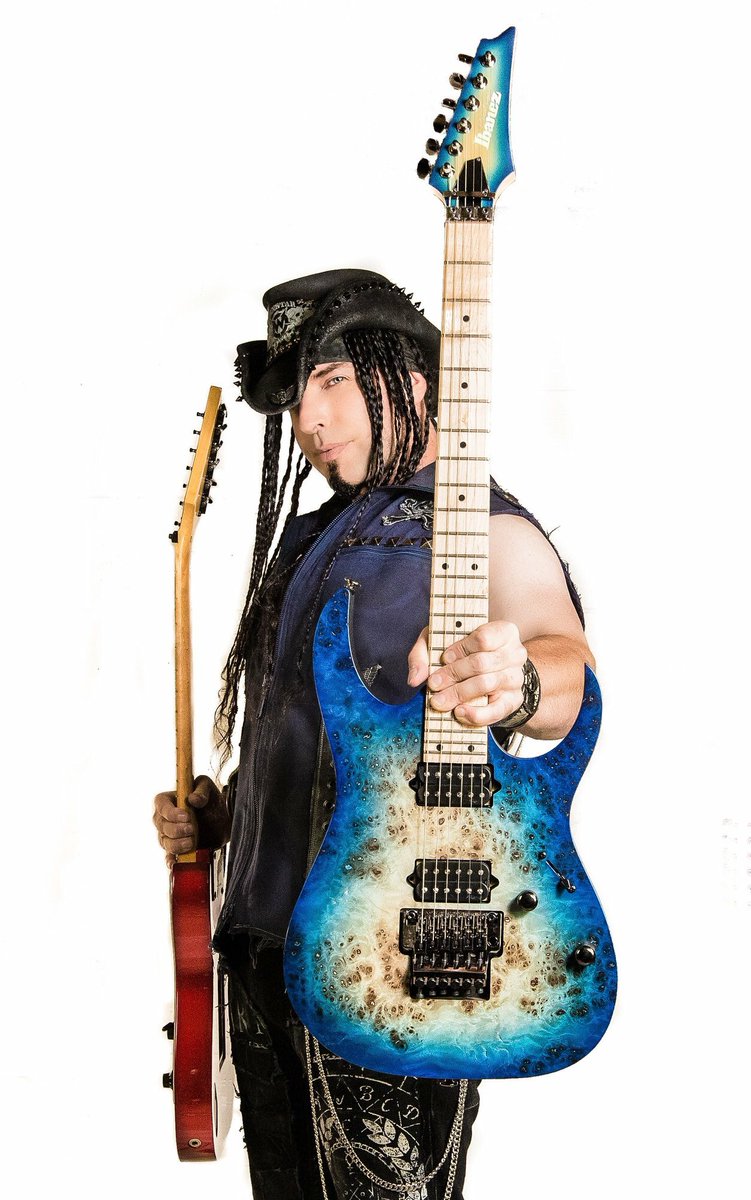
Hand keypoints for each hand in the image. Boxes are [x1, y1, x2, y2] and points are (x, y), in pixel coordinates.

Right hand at [152, 775, 229, 864]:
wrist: (222, 821)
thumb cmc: (210, 802)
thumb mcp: (209, 789)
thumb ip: (202, 791)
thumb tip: (193, 799)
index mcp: (168, 800)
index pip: (161, 805)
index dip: (171, 812)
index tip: (186, 816)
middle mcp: (164, 818)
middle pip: (162, 826)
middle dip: (176, 829)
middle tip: (192, 828)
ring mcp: (168, 835)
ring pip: (165, 842)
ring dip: (177, 844)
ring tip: (191, 842)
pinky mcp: (176, 848)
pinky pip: (169, 856)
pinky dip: (170, 860)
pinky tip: (174, 863)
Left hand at [407, 621, 527, 727]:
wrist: (492, 671)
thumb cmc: (465, 652)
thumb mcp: (441, 641)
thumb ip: (423, 654)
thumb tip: (415, 678)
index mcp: (503, 631)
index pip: (483, 638)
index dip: (460, 649)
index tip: (444, 658)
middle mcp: (515, 653)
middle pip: (481, 663)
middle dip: (453, 675)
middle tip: (434, 684)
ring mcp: (516, 678)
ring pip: (487, 684)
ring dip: (459, 694)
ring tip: (439, 701)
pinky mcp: (513, 700)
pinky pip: (497, 710)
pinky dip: (476, 714)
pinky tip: (459, 712)